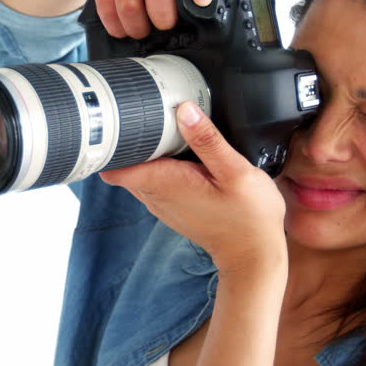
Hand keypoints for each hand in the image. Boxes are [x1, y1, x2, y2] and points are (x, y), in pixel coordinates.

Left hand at [99, 102, 287, 273]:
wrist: (253, 254)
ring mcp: (162, 204)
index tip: (119, 124)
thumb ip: (207, 140)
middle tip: (147, 118)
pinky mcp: (172, 207)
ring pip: (138, 173)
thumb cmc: (248, 216)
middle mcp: (156, 196)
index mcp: (164, 183)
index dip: (111, 145)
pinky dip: (158, 167)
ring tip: (164, 132)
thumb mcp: (235, 171)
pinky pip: (153, 182)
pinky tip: (178, 155)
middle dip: (129, 142)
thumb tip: (184, 110)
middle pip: (123, 166)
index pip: (115, 168)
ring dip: (145, 154)